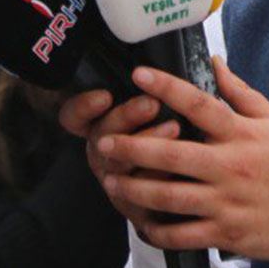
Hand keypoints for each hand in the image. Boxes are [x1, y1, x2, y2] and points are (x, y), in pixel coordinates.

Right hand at [58, 90, 181, 229]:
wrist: (193, 198)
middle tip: (151, 103)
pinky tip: (179, 167)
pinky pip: (139, 196)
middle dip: (124, 117)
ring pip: (118, 165)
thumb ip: (164, 89)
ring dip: (145, 143)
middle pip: (100, 136)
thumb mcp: (163, 112)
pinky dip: (158, 178)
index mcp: (102, 129)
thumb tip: (193, 60)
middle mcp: (103, 155)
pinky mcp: (134, 207)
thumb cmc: (177, 146)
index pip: (75, 117)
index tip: (104, 95)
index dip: (83, 107)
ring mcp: (115, 183)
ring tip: (174, 127)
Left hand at [95, 58, 268, 261]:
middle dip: (131, 148)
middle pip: (171, 155)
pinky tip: (140, 223)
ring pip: (170, 197)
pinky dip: (158, 230)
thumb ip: (240, 93)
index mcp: (241, 135)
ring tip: (111, 181)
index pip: (198, 103)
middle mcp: (231, 167)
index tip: (138, 74)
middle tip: (103, 143)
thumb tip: (214, 61)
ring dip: (134, 190)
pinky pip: (184, 233)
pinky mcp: (229, 233)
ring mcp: (228, 203)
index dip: (165, 87)